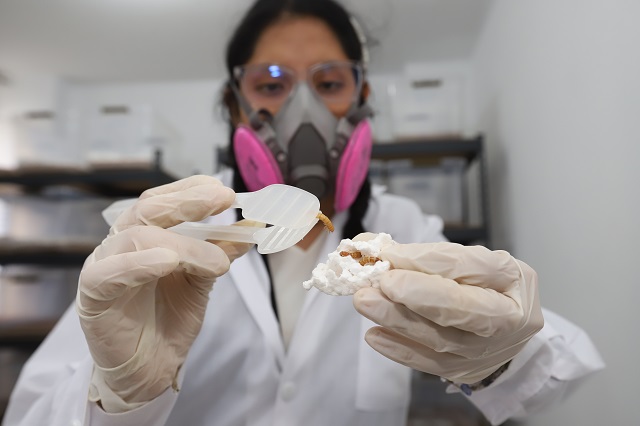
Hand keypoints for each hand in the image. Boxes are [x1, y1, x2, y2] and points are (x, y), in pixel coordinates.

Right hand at [76, 175, 253, 411]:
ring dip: (184, 244)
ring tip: (218, 262)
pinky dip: (139, 263)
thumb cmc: (169, 319)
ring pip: (138, 237)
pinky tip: (168, 261)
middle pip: (148, 210)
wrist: (150, 368)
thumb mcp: (201, 280)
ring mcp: (104, 267)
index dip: (190, 190)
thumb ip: (218, 252)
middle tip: (223, 199)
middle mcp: (121, 244)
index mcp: (144, 236)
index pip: (161, 201)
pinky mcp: (93, 296)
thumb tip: (251, 227)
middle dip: (188, 201)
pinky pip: (109, 273)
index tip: (224, 191)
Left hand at [353, 241, 543, 383]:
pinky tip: (374, 334)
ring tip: (365, 301)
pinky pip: (428, 363)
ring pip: (438, 339)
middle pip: (460, 309)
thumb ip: (433, 256)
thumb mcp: (473, 261)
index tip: (390, 253)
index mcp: (514, 280)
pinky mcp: (463, 371)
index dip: (427, 261)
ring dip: (397, 319)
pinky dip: (399, 349)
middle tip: (380, 283)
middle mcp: (506, 319)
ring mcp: (485, 351)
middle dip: (416, 295)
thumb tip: (383, 251)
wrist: (507, 330)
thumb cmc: (487, 286)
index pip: (469, 267)